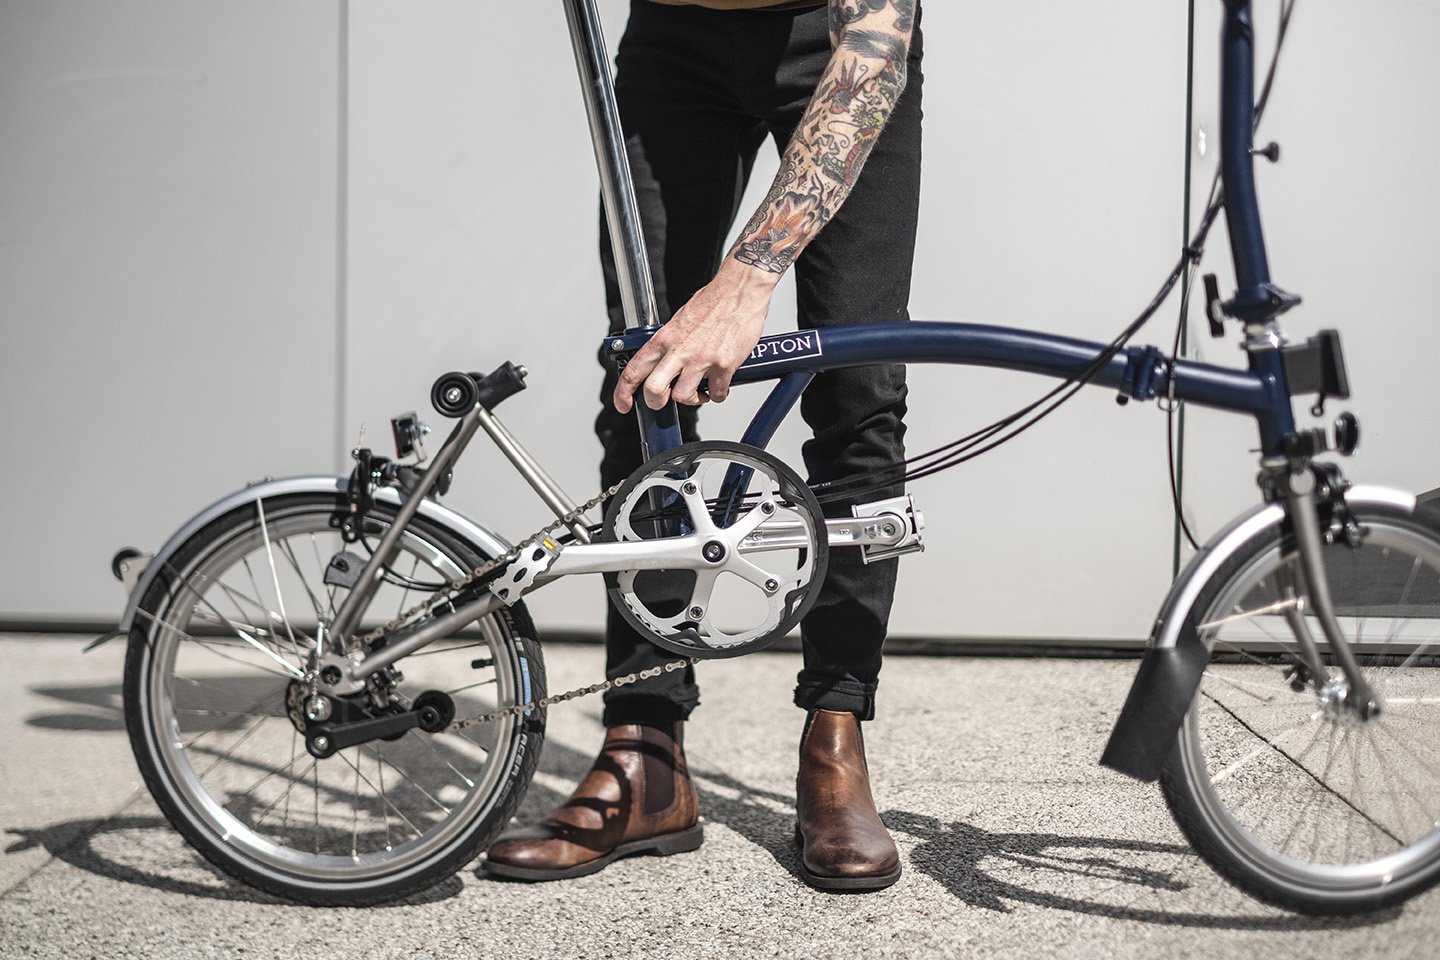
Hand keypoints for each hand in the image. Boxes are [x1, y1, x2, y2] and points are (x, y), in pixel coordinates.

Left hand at [612, 259, 777, 413]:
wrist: (741, 290)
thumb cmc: (714, 301)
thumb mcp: (680, 320)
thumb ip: (671, 343)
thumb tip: (665, 361)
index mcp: (665, 338)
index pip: (634, 369)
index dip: (623, 392)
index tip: (624, 404)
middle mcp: (680, 350)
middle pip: (654, 390)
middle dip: (657, 402)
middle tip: (664, 401)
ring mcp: (701, 360)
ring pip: (684, 397)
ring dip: (692, 398)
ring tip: (700, 389)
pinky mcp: (724, 366)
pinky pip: (716, 394)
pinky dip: (718, 394)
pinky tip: (719, 384)